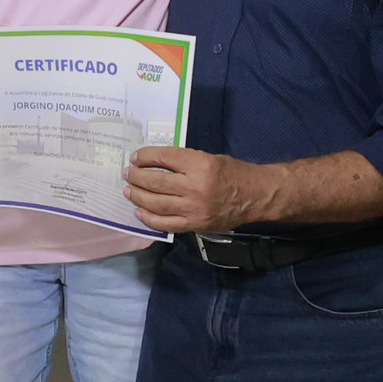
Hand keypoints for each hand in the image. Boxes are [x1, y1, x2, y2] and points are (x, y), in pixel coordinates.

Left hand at [121, 145, 263, 234]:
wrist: (255, 196)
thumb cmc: (233, 173)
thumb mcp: (209, 158)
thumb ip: (184, 161)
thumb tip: (155, 163)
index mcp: (200, 165)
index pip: (164, 158)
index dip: (145, 157)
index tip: (135, 158)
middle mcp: (195, 187)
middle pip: (155, 182)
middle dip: (136, 177)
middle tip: (127, 174)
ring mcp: (193, 209)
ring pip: (156, 204)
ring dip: (138, 197)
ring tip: (128, 191)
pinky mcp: (194, 225)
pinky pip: (165, 224)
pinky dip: (149, 218)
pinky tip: (140, 212)